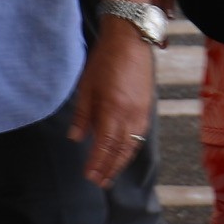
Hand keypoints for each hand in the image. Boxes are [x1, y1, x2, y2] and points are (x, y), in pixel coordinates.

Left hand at [68, 23, 155, 189]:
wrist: (131, 40)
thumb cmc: (105, 61)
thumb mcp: (86, 87)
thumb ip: (82, 116)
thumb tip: (76, 139)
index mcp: (112, 110)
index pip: (104, 146)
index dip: (97, 164)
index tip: (88, 176)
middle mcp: (130, 115)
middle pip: (120, 151)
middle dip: (109, 169)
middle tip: (99, 183)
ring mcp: (141, 113)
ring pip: (132, 145)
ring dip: (120, 162)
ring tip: (110, 175)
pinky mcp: (147, 108)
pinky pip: (139, 135)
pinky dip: (130, 149)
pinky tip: (123, 153)